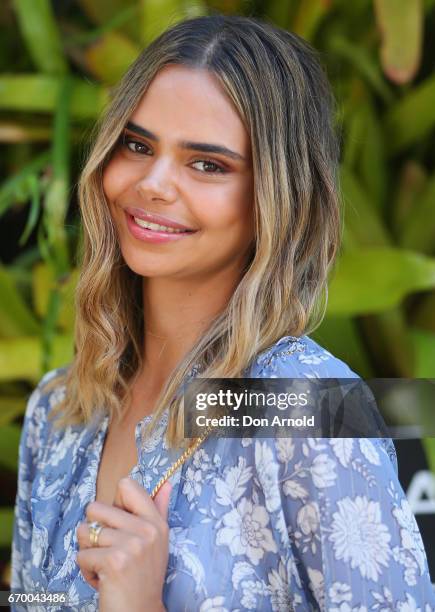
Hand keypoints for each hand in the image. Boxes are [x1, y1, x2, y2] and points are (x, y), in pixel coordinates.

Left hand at [76, 477, 170, 611]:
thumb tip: (165, 483)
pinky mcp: (114, 561)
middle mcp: (146, 530)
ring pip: (84, 531)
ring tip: (104, 565)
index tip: (120, 524)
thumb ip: (158, 509)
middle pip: (95, 508)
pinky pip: (81, 554)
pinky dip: (86, 570)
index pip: (126, 485)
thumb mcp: (156, 541)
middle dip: (93, 531)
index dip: (114, 504)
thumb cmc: (144, 576)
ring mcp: (131, 545)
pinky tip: (102, 578)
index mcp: (156, 521)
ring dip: (88, 552)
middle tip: (108, 549)